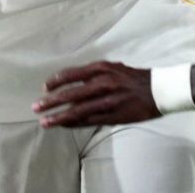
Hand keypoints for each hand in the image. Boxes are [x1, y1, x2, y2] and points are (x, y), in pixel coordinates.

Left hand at [33, 61, 160, 127]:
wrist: (158, 89)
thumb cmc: (133, 77)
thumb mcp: (113, 68)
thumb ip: (93, 74)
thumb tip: (72, 81)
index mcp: (101, 68)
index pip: (71, 74)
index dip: (55, 82)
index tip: (44, 88)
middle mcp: (103, 83)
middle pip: (71, 94)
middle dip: (51, 102)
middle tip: (36, 107)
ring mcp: (108, 101)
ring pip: (78, 111)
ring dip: (59, 117)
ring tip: (45, 122)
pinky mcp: (114, 115)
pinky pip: (90, 121)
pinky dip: (75, 123)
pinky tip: (64, 125)